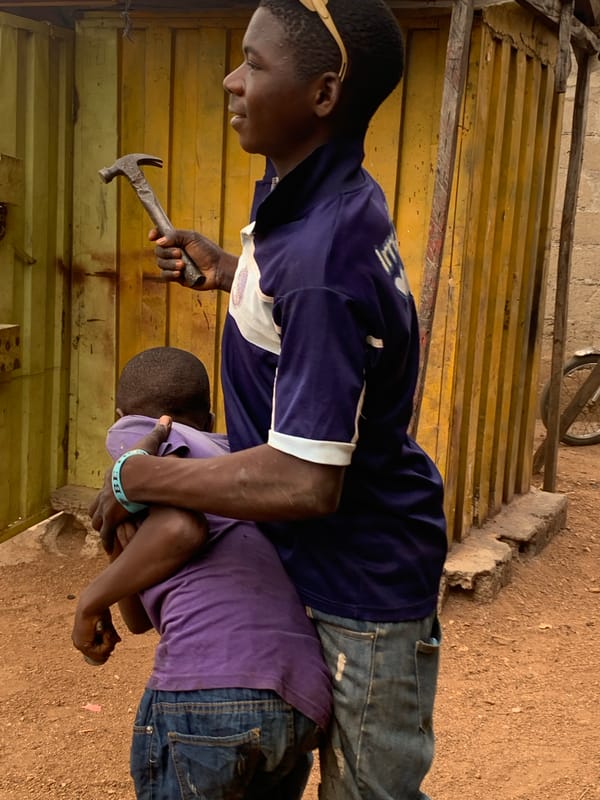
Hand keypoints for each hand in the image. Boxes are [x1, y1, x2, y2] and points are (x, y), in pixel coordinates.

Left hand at [72, 607, 120, 665]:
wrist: (92, 603)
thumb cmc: (99, 608)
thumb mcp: (106, 624)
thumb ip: (110, 634)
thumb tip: (119, 641)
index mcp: (82, 635)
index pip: (96, 649)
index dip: (107, 645)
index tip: (113, 637)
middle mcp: (78, 642)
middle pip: (98, 654)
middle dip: (109, 645)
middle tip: (111, 633)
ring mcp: (79, 645)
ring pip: (100, 655)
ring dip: (108, 643)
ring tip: (108, 630)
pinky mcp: (83, 645)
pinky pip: (100, 653)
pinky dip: (107, 643)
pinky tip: (106, 632)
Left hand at [89, 416, 171, 551]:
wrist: (136, 475)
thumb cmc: (142, 460)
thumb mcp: (149, 443)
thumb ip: (158, 432)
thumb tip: (167, 418)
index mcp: (113, 476)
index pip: (107, 486)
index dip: (108, 493)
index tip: (112, 498)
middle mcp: (105, 491)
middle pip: (96, 504)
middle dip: (99, 512)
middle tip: (104, 519)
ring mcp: (106, 506)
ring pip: (98, 520)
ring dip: (101, 527)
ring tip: (105, 536)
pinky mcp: (111, 518)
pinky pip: (107, 534)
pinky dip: (108, 541)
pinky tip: (110, 548)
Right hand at [150, 228, 229, 290]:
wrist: (218, 269)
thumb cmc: (208, 252)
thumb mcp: (192, 238)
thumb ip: (174, 236)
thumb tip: (158, 241)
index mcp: (178, 241)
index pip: (161, 236)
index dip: (155, 234)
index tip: (152, 236)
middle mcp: (174, 253)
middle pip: (158, 251)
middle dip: (167, 252)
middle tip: (180, 253)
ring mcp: (175, 265)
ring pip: (160, 264)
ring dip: (171, 264)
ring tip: (183, 265)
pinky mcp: (177, 278)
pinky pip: (164, 276)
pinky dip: (170, 274)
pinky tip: (180, 273)